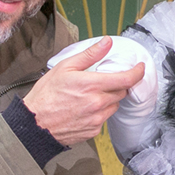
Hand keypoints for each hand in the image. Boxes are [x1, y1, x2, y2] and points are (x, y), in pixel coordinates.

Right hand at [24, 36, 145, 146]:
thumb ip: (89, 55)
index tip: (139, 68)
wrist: (34, 124)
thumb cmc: (46, 95)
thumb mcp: (65, 67)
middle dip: (117, 84)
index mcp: (92, 85)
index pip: (126, 79)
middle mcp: (98, 103)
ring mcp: (96, 119)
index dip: (137, 72)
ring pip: (114, 106)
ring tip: (90, 96)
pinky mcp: (93, 131)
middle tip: (102, 81)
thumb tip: (106, 42)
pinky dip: (99, 112)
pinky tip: (84, 109)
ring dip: (109, 99)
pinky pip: (104, 119)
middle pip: (121, 92)